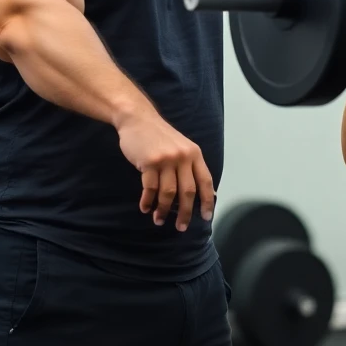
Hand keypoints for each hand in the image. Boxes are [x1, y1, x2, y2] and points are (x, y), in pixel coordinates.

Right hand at [116, 109, 215, 230]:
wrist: (138, 118)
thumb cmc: (159, 136)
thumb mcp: (181, 147)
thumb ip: (190, 166)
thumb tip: (203, 192)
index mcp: (194, 154)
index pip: (205, 181)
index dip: (207, 201)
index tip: (206, 217)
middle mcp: (183, 157)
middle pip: (188, 191)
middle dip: (185, 212)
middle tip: (181, 227)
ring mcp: (166, 159)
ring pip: (168, 193)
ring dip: (164, 210)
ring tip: (159, 220)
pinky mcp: (149, 162)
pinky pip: (150, 188)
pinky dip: (148, 201)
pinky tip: (146, 208)